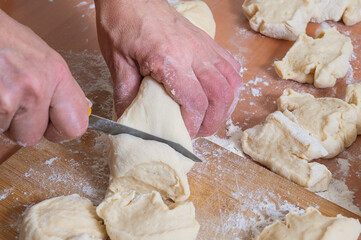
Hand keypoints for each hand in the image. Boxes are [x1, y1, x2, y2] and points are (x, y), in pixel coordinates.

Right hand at [0, 10, 88, 145]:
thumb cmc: (3, 36)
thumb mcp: (42, 56)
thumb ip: (59, 86)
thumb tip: (81, 107)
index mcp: (57, 73)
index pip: (76, 126)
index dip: (59, 131)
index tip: (51, 126)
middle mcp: (37, 86)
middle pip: (34, 137)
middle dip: (22, 126)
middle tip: (15, 104)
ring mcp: (10, 96)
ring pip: (8, 132)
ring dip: (2, 118)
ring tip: (0, 89)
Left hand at [94, 0, 241, 137]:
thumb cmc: (122, 24)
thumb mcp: (117, 64)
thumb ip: (127, 96)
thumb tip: (132, 122)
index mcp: (170, 60)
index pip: (196, 102)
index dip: (193, 125)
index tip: (182, 134)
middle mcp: (194, 53)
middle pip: (221, 95)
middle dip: (214, 122)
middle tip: (199, 132)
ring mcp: (204, 45)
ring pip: (232, 82)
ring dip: (225, 105)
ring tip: (211, 117)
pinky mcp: (207, 41)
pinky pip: (231, 65)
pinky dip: (229, 85)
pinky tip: (217, 92)